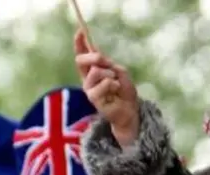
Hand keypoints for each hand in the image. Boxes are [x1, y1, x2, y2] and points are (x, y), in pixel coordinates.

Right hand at [74, 29, 138, 146]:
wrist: (130, 110)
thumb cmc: (124, 91)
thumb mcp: (119, 71)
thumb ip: (108, 64)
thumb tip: (99, 57)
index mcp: (92, 70)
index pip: (82, 54)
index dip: (79, 43)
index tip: (80, 31)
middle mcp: (87, 78)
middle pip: (81, 60)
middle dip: (93, 56)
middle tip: (103, 58)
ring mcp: (89, 88)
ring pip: (95, 72)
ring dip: (109, 74)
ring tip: (116, 83)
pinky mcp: (93, 98)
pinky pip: (103, 84)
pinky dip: (113, 84)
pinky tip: (116, 90)